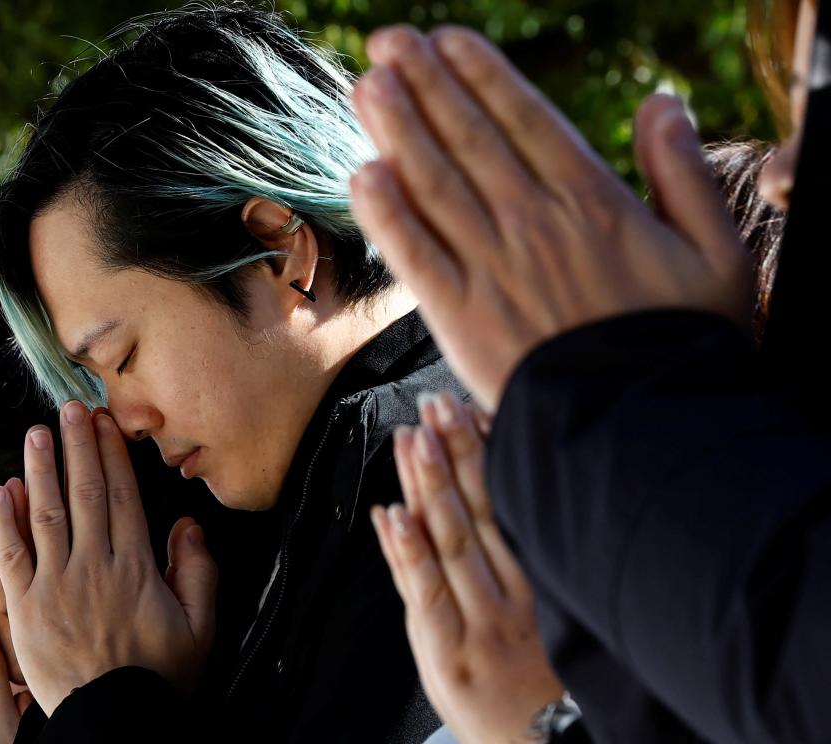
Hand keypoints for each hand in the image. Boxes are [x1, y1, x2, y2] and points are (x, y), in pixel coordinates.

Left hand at [0, 401, 216, 714]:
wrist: (113, 719)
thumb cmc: (158, 673)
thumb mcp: (200, 626)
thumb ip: (198, 572)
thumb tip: (187, 526)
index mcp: (134, 567)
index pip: (121, 497)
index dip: (113, 456)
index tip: (106, 423)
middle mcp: (93, 566)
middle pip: (84, 494)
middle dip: (77, 447)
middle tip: (70, 408)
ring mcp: (55, 585)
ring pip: (47, 515)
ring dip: (41, 469)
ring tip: (36, 433)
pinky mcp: (25, 609)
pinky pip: (12, 557)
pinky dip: (5, 521)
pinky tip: (4, 489)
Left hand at [350, 26, 751, 413]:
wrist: (642, 428)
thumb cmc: (682, 343)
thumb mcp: (716, 252)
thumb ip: (686, 173)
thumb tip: (665, 102)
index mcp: (594, 200)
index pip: (525, 120)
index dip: (481, 75)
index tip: (447, 41)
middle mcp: (533, 222)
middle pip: (468, 139)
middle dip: (425, 85)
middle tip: (388, 42)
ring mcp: (492, 267)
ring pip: (434, 184)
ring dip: (396, 129)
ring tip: (369, 83)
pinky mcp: (459, 316)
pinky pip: (414, 255)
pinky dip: (387, 214)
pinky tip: (362, 175)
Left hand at [372, 391, 563, 743]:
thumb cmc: (552, 674)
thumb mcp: (561, 610)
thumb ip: (531, 554)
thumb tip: (518, 491)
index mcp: (543, 577)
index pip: (512, 501)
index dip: (488, 451)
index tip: (468, 406)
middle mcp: (516, 594)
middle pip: (481, 510)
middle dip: (455, 452)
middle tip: (436, 405)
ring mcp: (481, 624)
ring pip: (451, 541)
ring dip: (428, 486)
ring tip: (411, 438)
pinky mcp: (448, 655)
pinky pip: (423, 593)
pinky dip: (405, 551)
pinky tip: (392, 514)